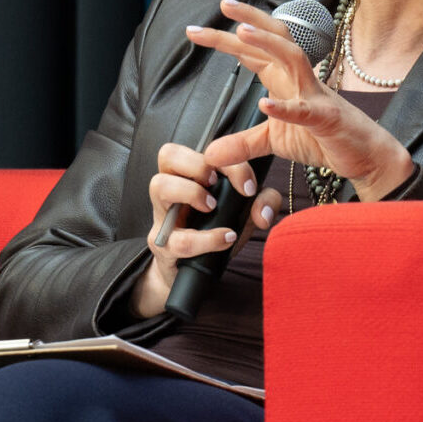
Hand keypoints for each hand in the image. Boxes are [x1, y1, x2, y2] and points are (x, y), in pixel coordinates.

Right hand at [131, 138, 280, 318]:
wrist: (192, 272)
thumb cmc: (216, 231)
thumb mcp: (245, 212)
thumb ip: (263, 203)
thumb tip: (264, 212)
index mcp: (192, 174)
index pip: (202, 150)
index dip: (228, 160)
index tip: (248, 184)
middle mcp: (173, 188)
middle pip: (168, 154)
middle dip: (196, 163)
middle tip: (215, 182)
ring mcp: (163, 215)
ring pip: (159, 185)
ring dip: (190, 192)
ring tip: (212, 206)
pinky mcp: (162, 245)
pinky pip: (176, 238)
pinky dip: (205, 239)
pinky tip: (225, 239)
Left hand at [186, 0, 414, 202]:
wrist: (365, 156)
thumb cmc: (322, 138)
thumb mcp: (274, 142)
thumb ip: (242, 144)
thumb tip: (209, 154)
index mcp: (284, 79)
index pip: (253, 51)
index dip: (226, 38)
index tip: (196, 30)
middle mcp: (299, 78)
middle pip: (275, 38)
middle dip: (249, 19)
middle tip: (223, 4)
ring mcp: (315, 95)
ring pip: (292, 58)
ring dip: (267, 43)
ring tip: (241, 32)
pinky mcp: (326, 119)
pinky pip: (305, 110)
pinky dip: (285, 108)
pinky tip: (265, 105)